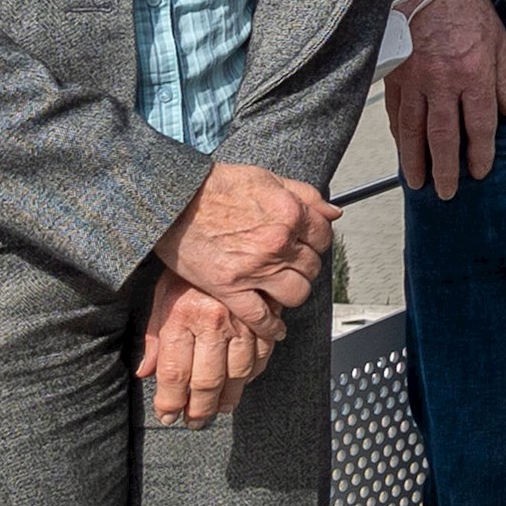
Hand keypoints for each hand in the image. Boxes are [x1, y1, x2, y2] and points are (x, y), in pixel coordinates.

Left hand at [138, 268, 285, 427]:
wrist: (219, 229)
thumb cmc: (187, 265)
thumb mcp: (162, 295)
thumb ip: (155, 336)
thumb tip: (146, 373)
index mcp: (182, 316)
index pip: (175, 373)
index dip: (171, 401)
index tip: (168, 416)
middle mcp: (212, 322)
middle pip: (207, 380)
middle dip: (199, 408)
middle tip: (195, 423)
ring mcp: (242, 320)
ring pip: (238, 373)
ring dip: (229, 397)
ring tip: (220, 410)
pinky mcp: (265, 315)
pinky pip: (262, 354)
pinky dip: (254, 373)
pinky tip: (243, 383)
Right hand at [161, 160, 332, 310]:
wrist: (172, 199)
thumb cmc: (213, 186)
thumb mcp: (266, 177)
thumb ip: (305, 195)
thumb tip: (332, 212)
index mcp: (289, 213)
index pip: (323, 238)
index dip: (315, 242)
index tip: (306, 245)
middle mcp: (277, 243)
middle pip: (312, 268)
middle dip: (303, 267)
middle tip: (290, 264)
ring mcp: (255, 269)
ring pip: (296, 294)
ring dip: (291, 292)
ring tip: (281, 287)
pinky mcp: (230, 288)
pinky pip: (261, 317)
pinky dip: (271, 327)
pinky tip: (275, 328)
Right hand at [388, 0, 505, 198]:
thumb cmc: (469, 11)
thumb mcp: (500, 42)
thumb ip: (504, 82)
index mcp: (474, 75)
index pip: (479, 125)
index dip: (480, 153)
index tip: (479, 172)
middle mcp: (443, 83)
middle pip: (443, 136)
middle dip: (445, 169)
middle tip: (445, 193)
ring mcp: (415, 80)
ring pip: (413, 130)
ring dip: (415, 159)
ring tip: (418, 182)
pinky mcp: (395, 74)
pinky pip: (395, 112)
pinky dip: (398, 135)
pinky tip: (402, 150)